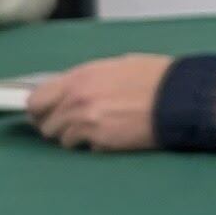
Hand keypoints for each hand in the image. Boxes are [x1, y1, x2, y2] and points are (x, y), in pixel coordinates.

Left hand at [28, 54, 172, 151]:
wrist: (179, 97)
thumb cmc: (155, 78)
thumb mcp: (115, 67)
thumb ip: (87, 80)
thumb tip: (72, 91)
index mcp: (79, 77)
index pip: (36, 99)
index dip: (40, 109)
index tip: (47, 113)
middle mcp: (76, 99)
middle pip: (44, 124)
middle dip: (54, 126)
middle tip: (71, 125)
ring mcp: (86, 122)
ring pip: (62, 139)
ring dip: (75, 137)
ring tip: (97, 130)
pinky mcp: (101, 140)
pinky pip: (85, 148)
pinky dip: (94, 145)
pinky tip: (112, 136)